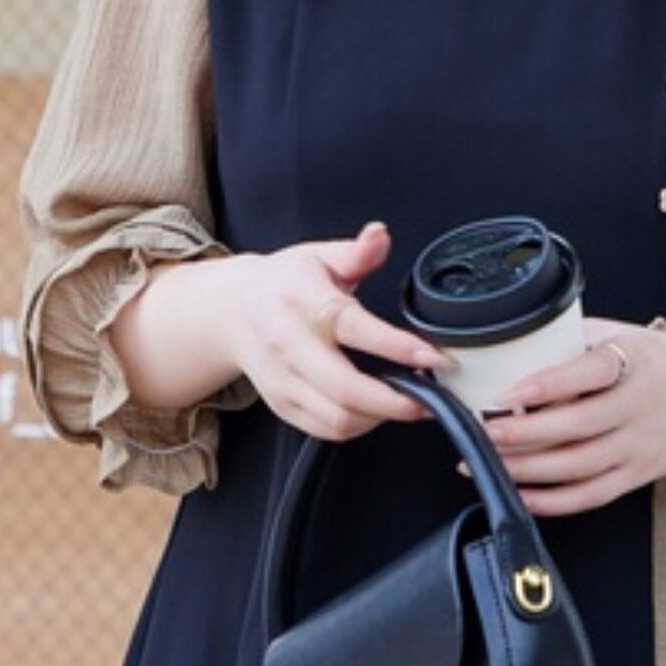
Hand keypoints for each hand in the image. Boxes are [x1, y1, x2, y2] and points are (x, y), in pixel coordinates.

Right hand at [209, 219, 443, 438]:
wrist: (231, 312)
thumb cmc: (282, 285)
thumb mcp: (319, 256)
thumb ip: (357, 252)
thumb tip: (380, 235)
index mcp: (302, 302)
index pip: (355, 329)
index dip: (398, 348)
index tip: (434, 357)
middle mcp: (288, 345)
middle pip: (345, 389)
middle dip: (396, 401)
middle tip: (428, 397)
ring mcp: (283, 380)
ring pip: (338, 419)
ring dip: (380, 417)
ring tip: (405, 402)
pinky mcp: (282, 406)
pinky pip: (327, 430)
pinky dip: (359, 426)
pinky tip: (375, 410)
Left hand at [483, 320, 665, 515]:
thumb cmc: (661, 364)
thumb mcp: (626, 336)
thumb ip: (576, 340)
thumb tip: (512, 348)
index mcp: (637, 361)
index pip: (594, 371)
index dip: (551, 383)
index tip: (512, 389)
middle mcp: (641, 407)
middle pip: (578, 428)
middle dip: (524, 434)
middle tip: (483, 431)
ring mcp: (640, 447)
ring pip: (578, 467)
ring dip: (527, 469)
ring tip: (487, 461)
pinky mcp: (636, 477)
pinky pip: (589, 496)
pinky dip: (551, 501)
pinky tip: (519, 493)